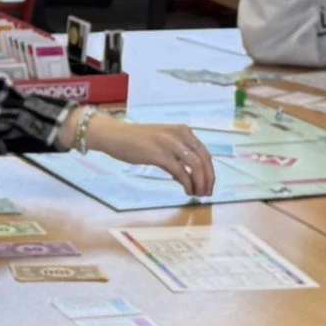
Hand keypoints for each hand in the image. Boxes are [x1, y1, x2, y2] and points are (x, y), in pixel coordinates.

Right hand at [87, 114, 215, 196]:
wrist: (115, 135)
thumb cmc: (137, 141)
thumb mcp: (163, 142)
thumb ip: (177, 155)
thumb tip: (188, 176)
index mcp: (183, 131)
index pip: (204, 153)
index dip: (210, 171)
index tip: (209, 185)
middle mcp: (180, 134)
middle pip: (204, 160)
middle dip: (208, 179)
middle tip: (207, 194)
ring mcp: (170, 144)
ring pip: (196, 166)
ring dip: (200, 183)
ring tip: (198, 194)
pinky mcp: (160, 155)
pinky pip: (181, 172)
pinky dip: (188, 183)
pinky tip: (187, 191)